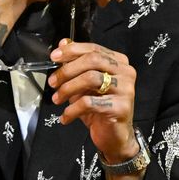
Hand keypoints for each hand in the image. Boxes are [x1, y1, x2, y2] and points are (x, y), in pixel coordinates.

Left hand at [47, 39, 138, 161]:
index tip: (54, 57)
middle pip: (92, 61)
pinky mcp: (121, 107)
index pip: (94, 49)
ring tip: (56, 99)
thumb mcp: (84, 84)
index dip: (72, 50)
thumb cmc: (99, 107)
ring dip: (68, 89)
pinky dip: (72, 110)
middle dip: (68, 70)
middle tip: (52, 82)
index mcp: (119, 62)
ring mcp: (126, 89)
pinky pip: (90, 103)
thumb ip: (76, 63)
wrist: (115, 136)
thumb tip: (63, 43)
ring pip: (91, 79)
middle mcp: (126, 72)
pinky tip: (65, 117)